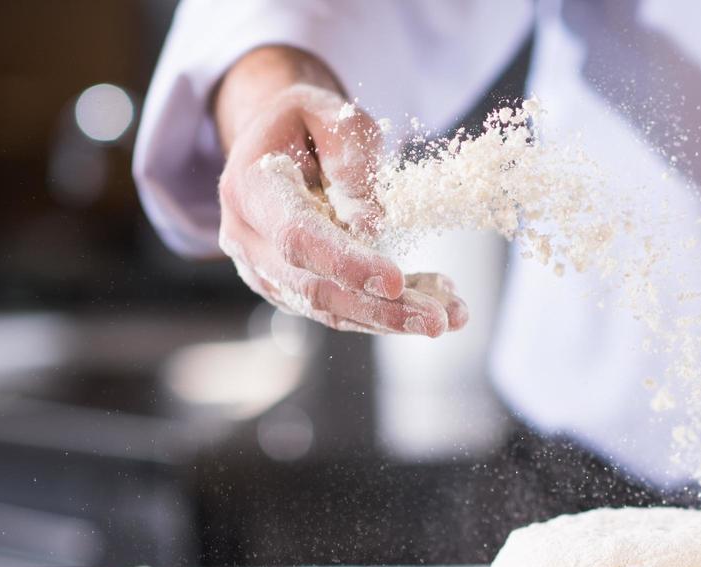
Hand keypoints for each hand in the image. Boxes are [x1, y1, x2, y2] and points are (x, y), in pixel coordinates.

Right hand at [213, 48, 467, 336]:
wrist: (272, 143)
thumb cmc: (304, 124)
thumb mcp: (330, 113)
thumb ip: (351, 158)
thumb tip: (372, 224)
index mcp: (251, 189)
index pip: (297, 237)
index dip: (346, 263)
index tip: (395, 281)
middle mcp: (249, 240)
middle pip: (316, 288)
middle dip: (381, 309)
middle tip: (438, 320)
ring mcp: (265, 272)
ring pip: (331, 310)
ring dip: (393, 318)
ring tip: (452, 315)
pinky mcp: (290, 290)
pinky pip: (341, 310)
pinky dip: (389, 310)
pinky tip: (435, 301)